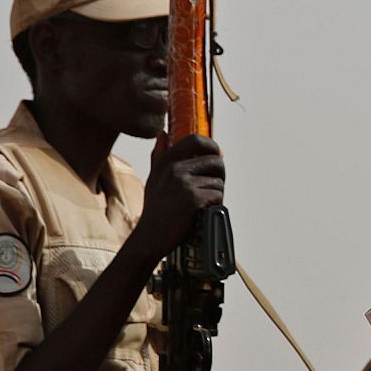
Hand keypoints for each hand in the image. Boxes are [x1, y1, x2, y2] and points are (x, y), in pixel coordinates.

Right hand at [131, 134, 224, 262]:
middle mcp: (174, 168)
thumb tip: (162, 133)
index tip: (217, 155)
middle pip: (215, 160)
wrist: (150, 237)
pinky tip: (202, 211)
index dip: (212, 146)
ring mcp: (184, 183)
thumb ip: (159, 155)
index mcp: (167, 161)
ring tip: (203, 203)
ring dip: (217, 194)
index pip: (196, 140)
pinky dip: (215, 205)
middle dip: (220, 173)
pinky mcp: (193, 199)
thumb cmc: (155, 209)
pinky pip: (217, 195)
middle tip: (214, 186)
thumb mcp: (154, 178)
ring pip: (219, 181)